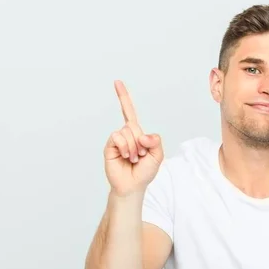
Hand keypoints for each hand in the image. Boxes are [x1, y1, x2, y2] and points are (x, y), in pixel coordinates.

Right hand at [104, 80, 163, 196]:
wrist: (133, 186)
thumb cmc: (144, 171)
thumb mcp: (158, 156)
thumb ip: (156, 142)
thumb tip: (143, 134)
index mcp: (137, 133)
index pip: (129, 112)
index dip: (123, 97)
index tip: (117, 82)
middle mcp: (125, 134)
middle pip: (134, 125)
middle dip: (141, 142)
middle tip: (141, 156)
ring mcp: (117, 140)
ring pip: (127, 131)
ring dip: (134, 147)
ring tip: (133, 158)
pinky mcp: (109, 146)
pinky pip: (118, 137)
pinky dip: (126, 147)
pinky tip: (126, 157)